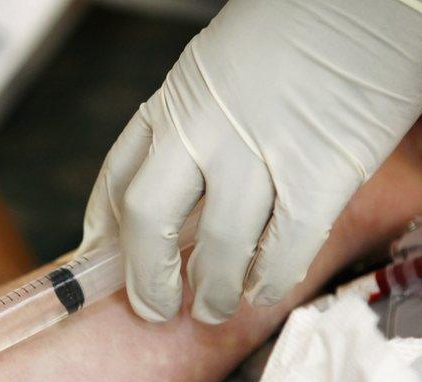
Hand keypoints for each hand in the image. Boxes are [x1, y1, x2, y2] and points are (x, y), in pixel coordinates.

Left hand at [81, 0, 421, 323]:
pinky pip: (283, 249)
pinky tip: (262, 292)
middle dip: (146, 278)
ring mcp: (258, 150)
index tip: (102, 263)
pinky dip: (268, 280)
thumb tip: (175, 196)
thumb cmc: (295, 32)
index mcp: (173, 103)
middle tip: (155, 309)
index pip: (117, 179)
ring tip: (213, 308)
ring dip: (212, 290)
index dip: (103, 233)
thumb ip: (191, 127)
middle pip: (148, 220)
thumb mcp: (215, 71)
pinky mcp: (319, 173)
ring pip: (217, 246)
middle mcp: (201, 128)